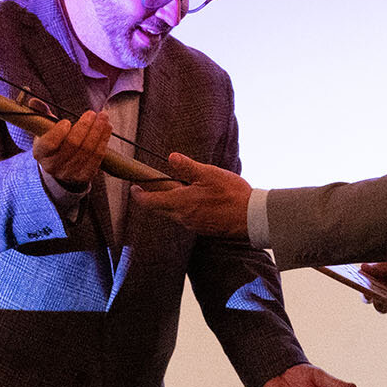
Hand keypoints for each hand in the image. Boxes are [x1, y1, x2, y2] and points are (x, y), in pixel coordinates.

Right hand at [32, 108, 112, 189]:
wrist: (62, 164)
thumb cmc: (54, 140)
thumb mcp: (45, 127)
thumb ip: (40, 113)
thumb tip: (34, 101)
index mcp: (40, 153)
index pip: (49, 144)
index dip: (59, 132)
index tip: (67, 121)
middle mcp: (53, 166)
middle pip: (73, 145)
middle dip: (85, 126)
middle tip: (92, 113)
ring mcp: (69, 173)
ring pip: (87, 150)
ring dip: (98, 131)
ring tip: (103, 117)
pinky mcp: (84, 177)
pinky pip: (97, 157)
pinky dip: (103, 141)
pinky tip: (107, 129)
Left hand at [132, 152, 251, 237]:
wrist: (251, 217)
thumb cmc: (232, 194)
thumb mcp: (209, 174)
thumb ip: (187, 167)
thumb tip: (171, 158)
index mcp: (180, 203)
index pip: (149, 201)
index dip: (138, 194)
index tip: (134, 187)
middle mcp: (182, 217)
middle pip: (159, 208)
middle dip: (154, 197)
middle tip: (156, 184)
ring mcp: (192, 225)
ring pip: (173, 214)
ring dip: (172, 202)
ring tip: (183, 189)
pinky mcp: (202, 229)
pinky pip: (186, 218)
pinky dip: (185, 209)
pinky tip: (197, 200)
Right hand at [361, 257, 386, 312]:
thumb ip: (384, 266)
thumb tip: (363, 268)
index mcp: (378, 271)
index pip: (362, 278)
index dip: (356, 280)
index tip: (355, 280)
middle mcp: (383, 285)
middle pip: (367, 295)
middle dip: (366, 295)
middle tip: (368, 293)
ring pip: (379, 306)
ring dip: (381, 304)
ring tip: (384, 300)